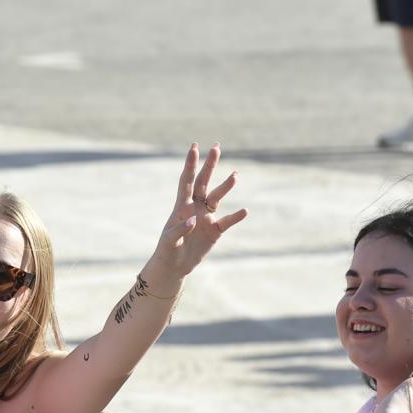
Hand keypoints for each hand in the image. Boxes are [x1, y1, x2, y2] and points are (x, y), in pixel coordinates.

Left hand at [146, 144, 246, 282]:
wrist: (174, 266)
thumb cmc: (167, 251)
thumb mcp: (169, 241)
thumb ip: (179, 230)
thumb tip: (192, 220)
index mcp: (180, 206)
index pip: (186, 181)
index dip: (190, 165)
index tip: (194, 148)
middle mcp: (194, 207)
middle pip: (203, 182)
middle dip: (210, 165)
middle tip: (217, 147)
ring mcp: (205, 218)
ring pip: (217, 197)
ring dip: (225, 186)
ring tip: (235, 175)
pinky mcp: (215, 231)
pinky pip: (227, 221)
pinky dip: (236, 217)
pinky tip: (245, 211)